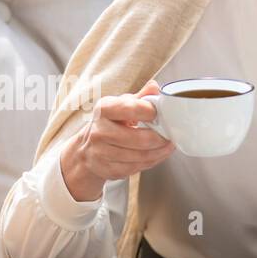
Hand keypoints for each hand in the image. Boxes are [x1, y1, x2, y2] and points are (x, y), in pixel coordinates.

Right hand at [59, 79, 176, 200]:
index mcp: (104, 109)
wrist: (87, 149)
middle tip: (170, 135)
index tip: (159, 113)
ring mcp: (101, 152)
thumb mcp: (120, 105)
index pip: (129, 108)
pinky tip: (156, 155)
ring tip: (167, 145)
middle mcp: (99, 131)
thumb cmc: (109, 124)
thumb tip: (155, 88)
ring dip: (160, 152)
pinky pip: (136, 168)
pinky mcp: (107, 169)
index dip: (149, 111)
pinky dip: (151, 162)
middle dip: (160, 138)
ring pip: (140, 156)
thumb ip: (140, 97)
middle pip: (139, 139)